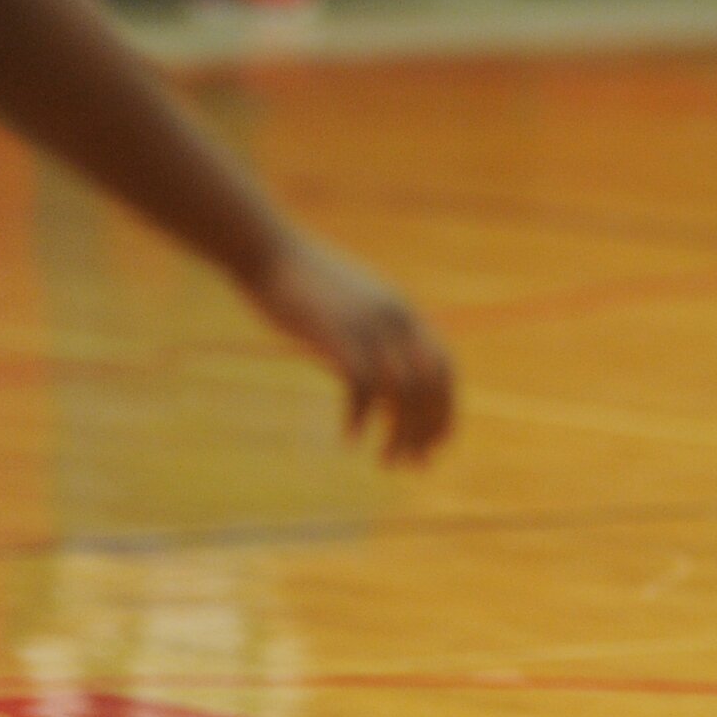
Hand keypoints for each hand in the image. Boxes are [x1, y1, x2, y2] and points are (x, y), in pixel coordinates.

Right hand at [243, 234, 455, 465]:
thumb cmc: (304, 282)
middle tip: (414, 464)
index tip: (439, 442)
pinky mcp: (335, 335)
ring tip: (386, 461)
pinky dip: (360, 418)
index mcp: (404, 312)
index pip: (445, 367)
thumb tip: (381, 362)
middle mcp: (395, 319)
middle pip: (432, 385)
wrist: (269, 252)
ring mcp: (367, 326)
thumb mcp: (353, 303)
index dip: (447, 407)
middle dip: (429, 429)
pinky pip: (360, 387)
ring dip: (400, 433)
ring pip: (403, 392)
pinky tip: (348, 437)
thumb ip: (374, 329)